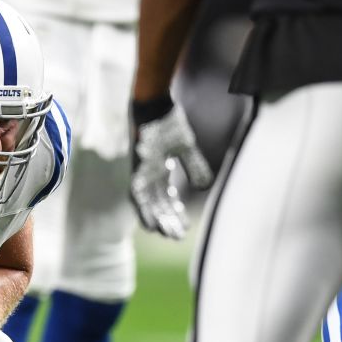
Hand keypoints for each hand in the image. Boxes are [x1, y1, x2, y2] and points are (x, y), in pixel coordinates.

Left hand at [130, 96, 213, 239]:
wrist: (154, 104)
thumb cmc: (168, 122)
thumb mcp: (186, 148)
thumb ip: (194, 167)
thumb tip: (205, 189)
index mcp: (160, 171)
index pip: (168, 197)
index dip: (176, 213)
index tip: (186, 227)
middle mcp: (149, 175)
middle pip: (158, 204)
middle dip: (168, 220)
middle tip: (177, 237)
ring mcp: (141, 172)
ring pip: (148, 203)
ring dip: (157, 218)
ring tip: (165, 234)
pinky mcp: (136, 169)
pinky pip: (137, 194)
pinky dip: (143, 209)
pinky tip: (149, 222)